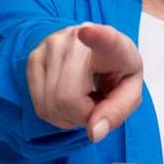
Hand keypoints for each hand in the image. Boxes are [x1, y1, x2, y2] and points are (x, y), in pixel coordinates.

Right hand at [26, 23, 142, 142]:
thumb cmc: (116, 73)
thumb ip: (117, 112)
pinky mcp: (33, 57)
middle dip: (82, 115)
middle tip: (94, 104)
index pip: (105, 40)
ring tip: (81, 100)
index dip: (97, 37)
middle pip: (67, 97)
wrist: (94, 54)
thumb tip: (94, 132)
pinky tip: (66, 99)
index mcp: (112, 46)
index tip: (87, 31)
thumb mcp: (130, 93)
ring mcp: (50, 46)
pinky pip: (39, 106)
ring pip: (50, 105)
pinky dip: (54, 114)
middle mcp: (76, 39)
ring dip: (67, 117)